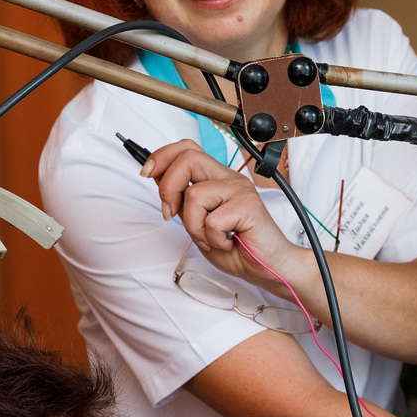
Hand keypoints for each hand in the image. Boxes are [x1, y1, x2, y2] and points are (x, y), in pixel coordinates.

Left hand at [140, 140, 306, 287]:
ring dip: (193, 226)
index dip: (162, 156)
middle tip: (172, 215)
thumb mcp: (198, 223)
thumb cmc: (238, 249)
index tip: (148, 173)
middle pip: (188, 158)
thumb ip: (182, 201)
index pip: (187, 148)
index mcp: (217, 178)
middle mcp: (229, 179)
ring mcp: (240, 190)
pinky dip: (212, 239)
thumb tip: (157, 178)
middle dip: (168, 188)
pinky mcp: (248, 207)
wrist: (268, 268)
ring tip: (210, 239)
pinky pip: (212, 220)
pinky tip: (226, 243)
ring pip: (195, 195)